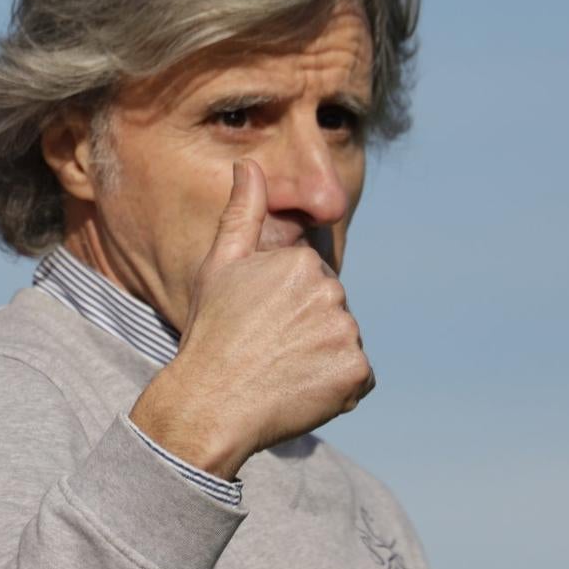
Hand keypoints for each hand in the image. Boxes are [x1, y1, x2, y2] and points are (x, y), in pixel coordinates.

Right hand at [129, 159, 373, 479]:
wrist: (210, 403)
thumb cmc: (211, 333)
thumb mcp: (219, 266)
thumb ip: (241, 213)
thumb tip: (248, 165)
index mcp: (301, 262)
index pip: (310, 281)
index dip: (283, 304)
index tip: (258, 324)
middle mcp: (330, 292)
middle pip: (331, 309)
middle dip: (307, 328)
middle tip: (267, 349)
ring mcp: (346, 334)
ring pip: (344, 342)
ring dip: (322, 358)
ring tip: (280, 372)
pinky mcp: (356, 373)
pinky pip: (357, 378)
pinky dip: (337, 388)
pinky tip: (299, 391)